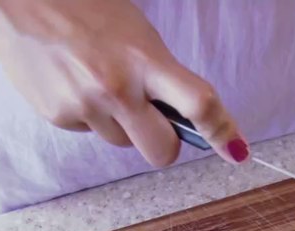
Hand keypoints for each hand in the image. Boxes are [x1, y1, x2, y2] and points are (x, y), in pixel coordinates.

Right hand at [0, 0, 248, 166]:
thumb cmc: (83, 7)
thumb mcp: (134, 31)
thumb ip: (159, 73)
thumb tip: (182, 116)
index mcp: (145, 59)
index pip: (198, 104)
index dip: (223, 132)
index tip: (237, 151)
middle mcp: (117, 88)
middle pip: (162, 151)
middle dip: (165, 143)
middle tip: (156, 120)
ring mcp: (85, 106)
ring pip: (122, 142)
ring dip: (121, 123)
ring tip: (98, 79)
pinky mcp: (58, 116)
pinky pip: (90, 131)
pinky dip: (89, 114)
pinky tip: (72, 80)